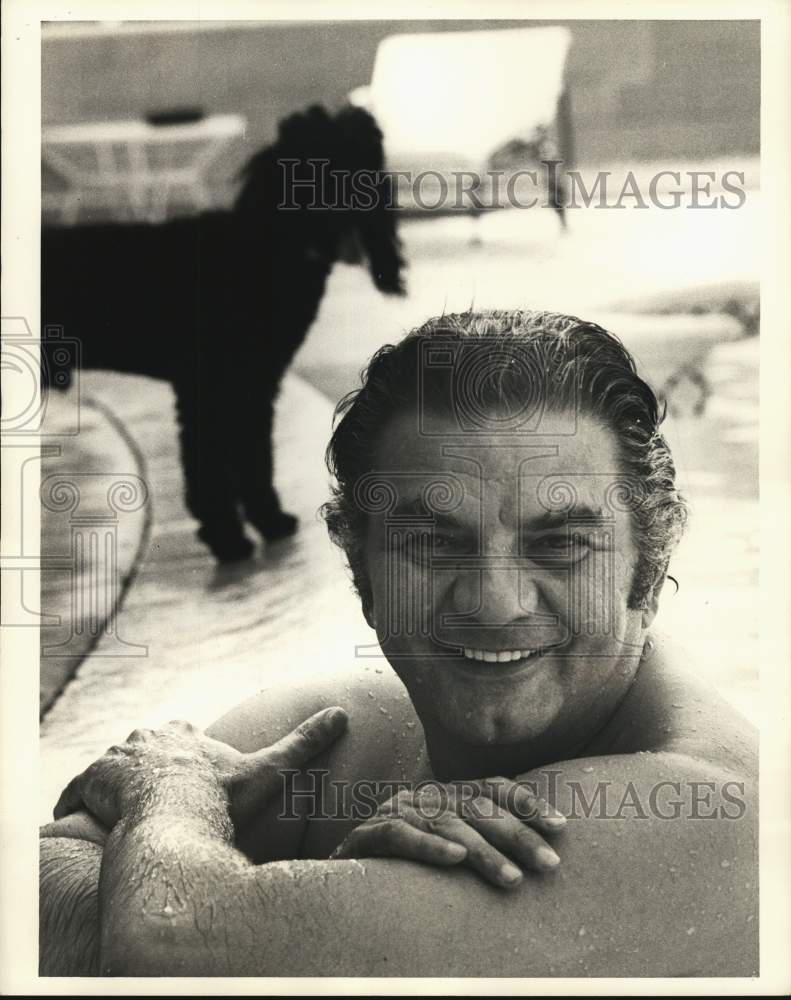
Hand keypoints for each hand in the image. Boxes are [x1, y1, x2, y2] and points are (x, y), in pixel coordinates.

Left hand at [53, 708, 347, 830]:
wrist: (174, 815)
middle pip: (141, 750)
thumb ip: (304, 742)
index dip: (180, 755)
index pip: (177, 736)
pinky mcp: (89, 781)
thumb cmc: (220, 796)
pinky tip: (92, 821)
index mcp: (183, 734)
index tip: (185, 776)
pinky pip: (78, 791)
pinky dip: (82, 802)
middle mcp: (146, 738)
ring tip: (122, 814)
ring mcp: (115, 757)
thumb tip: (343, 713)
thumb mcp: (269, 768)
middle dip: (144, 769)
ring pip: (109, 770)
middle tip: (152, 800)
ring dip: (112, 788)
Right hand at [330, 776, 565, 888]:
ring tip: (514, 880)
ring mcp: (393, 812)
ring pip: (446, 825)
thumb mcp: (444, 849)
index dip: (526, 803)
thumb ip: (478, 841)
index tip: (561, 827)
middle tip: (551, 865)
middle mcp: (422, 797)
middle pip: (477, 808)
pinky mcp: (366, 837)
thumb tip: (536, 854)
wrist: (334, 880)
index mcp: (443, 795)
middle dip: (518, 836)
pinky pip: (400, 837)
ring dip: (483, 853)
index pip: (490, 789)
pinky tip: (454, 861)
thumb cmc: (399, 869)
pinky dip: (428, 848)